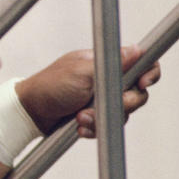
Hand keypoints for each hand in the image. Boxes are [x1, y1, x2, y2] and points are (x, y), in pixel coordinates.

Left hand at [15, 45, 161, 137]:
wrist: (30, 112)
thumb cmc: (50, 86)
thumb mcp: (80, 72)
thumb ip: (110, 64)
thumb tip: (137, 50)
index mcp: (106, 63)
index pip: (141, 63)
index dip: (149, 74)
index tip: (142, 84)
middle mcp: (109, 80)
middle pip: (137, 93)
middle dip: (122, 103)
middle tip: (100, 105)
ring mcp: (103, 99)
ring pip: (123, 113)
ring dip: (102, 118)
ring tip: (80, 117)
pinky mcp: (97, 116)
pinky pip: (109, 125)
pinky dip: (95, 128)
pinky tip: (79, 127)